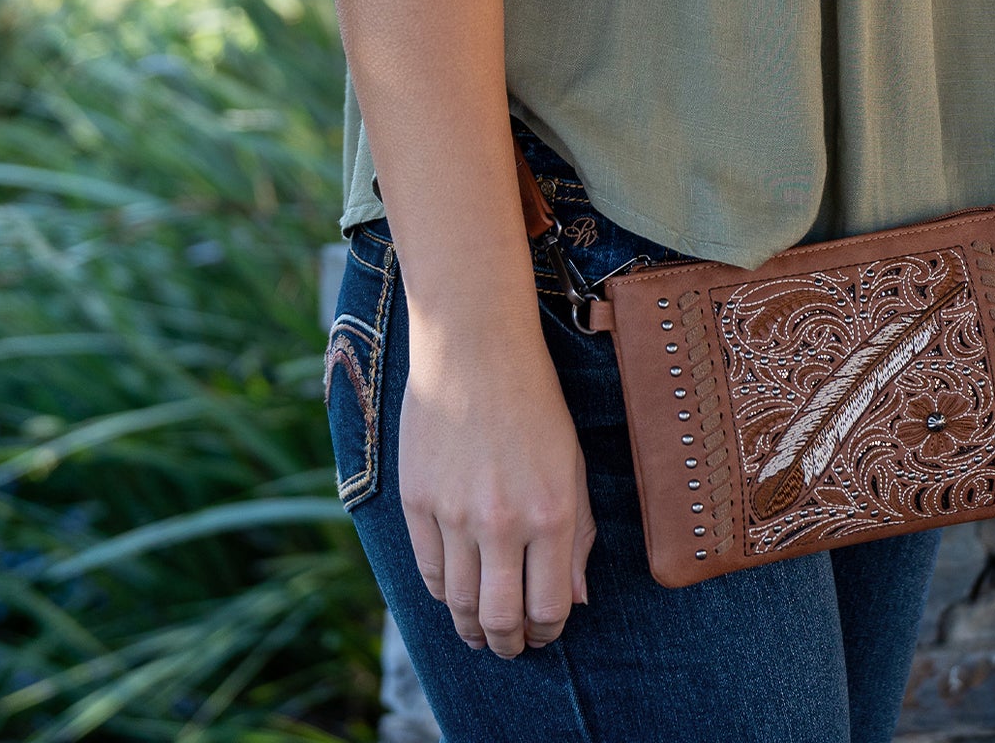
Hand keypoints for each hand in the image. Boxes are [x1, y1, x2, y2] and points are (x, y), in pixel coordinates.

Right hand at [399, 317, 595, 657]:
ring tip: (480, 632)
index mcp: (551, 512)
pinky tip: (453, 592)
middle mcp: (502, 521)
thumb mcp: (572, 463)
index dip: (547, 632)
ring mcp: (454, 514)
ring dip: (471, 628)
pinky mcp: (416, 502)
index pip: (548, 607)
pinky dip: (441, 593)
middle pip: (500, 618)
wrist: (474, 348)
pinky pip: (428, 570)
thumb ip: (578, 535)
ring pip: (459, 604)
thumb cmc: (534, 401)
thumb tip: (573, 600)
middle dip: (508, 644)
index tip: (545, 632)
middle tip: (510, 647)